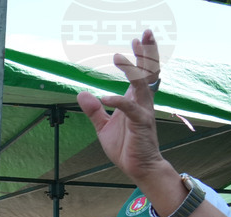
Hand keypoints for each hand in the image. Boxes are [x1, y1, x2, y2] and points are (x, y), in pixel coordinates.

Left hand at [76, 29, 164, 182]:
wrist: (138, 168)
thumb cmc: (126, 146)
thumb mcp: (103, 127)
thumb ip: (94, 110)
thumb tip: (82, 93)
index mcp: (135, 100)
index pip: (141, 73)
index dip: (140, 56)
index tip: (137, 40)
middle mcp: (143, 102)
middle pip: (148, 71)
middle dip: (146, 53)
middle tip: (144, 34)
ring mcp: (144, 112)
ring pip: (142, 85)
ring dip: (131, 70)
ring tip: (118, 57)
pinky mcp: (141, 124)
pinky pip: (130, 109)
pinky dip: (117, 102)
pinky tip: (104, 98)